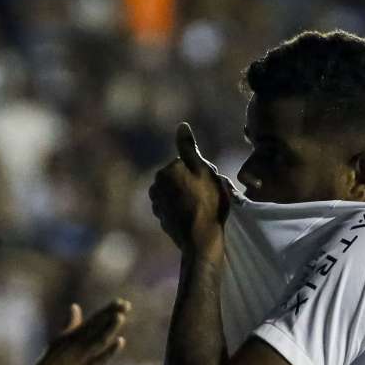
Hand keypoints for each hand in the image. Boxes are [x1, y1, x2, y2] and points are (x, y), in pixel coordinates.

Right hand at [29, 299, 129, 364]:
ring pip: (98, 339)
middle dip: (111, 314)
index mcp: (73, 336)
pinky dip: (109, 351)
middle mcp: (77, 344)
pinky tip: (120, 341)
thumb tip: (75, 306)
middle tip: (126, 304)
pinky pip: (98, 360)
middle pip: (97, 327)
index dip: (107, 311)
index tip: (121, 301)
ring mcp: (80, 357)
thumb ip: (70, 325)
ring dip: (109, 328)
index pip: (94, 320)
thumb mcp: (59, 340)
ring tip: (121, 316)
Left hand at [149, 122, 235, 252]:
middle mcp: (156, 186)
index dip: (201, 172)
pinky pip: (174, 208)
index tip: (209, 184)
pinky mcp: (161, 218)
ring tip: (202, 208)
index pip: (186, 164)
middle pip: (180, 178)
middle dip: (192, 184)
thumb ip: (189, 148)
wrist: (200, 238)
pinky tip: (194, 217)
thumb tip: (181, 125)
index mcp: (166, 171)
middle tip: (208, 197)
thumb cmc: (207, 203)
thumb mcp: (203, 171)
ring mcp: (157, 203)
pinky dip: (182, 210)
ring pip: (177, 193)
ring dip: (187, 197)